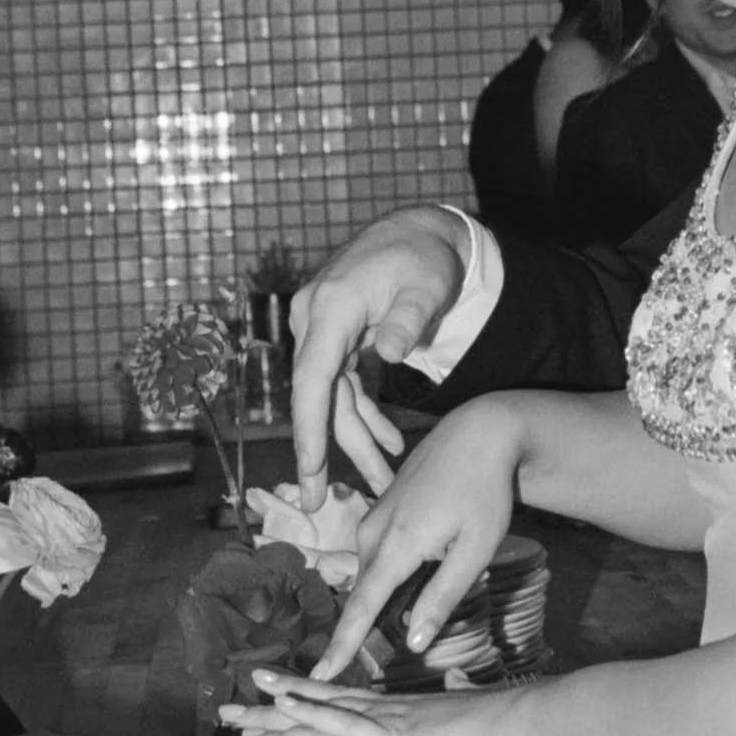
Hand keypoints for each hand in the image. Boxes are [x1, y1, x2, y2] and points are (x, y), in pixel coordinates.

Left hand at [223, 670, 528, 735]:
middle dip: (267, 714)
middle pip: (314, 711)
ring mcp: (385, 723)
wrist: (517, 723)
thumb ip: (452, 710)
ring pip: (317, 716)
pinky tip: (283, 704)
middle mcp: (382, 712)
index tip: (270, 700)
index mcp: (396, 713)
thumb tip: (456, 694)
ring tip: (235, 709)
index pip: (337, 709)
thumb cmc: (498, 727)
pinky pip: (344, 724)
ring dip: (272, 714)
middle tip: (226, 711)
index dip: (301, 705)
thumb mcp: (465, 720)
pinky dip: (310, 713)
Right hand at [286, 207, 468, 509]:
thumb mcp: (427, 285)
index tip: (309, 468)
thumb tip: (393, 354)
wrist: (419, 232)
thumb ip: (410, 318)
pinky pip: (342, 386)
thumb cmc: (424, 258)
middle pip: (314, 397)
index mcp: (331, 308)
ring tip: (382, 481)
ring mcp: (321, 329)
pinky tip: (388, 442)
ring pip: (330, 398)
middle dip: (320, 452)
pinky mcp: (334, 337)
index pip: (311, 378)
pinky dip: (363, 415)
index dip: (307, 427)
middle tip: (316, 503)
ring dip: (354, 440)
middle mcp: (314, 320)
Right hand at [314, 397, 529, 681]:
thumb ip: (443, 598)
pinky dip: (387, 574)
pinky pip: (376, 554)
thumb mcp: (475, 550)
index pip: (361, 608)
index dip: (342, 645)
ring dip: (380, 598)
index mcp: (397, 546)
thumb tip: (413, 642)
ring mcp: (374, 518)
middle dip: (362, 628)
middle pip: (363, 594)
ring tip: (401, 614)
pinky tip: (417, 573)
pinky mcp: (380, 508)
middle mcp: (374, 532)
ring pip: (371, 573)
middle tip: (367, 660)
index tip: (321, 677)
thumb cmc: (484, 492)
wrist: (478, 432)